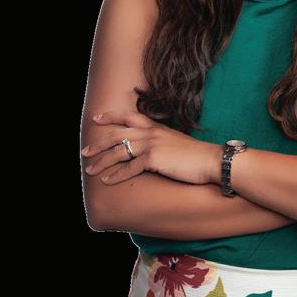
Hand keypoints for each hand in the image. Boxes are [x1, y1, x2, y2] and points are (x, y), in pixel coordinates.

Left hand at [81, 109, 221, 186]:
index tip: (96, 119)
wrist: (210, 160)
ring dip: (102, 162)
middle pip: (117, 134)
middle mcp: (150, 132)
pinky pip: (129, 168)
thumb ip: (159, 141)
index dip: (110, 116)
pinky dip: (116, 175)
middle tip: (85, 152)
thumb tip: (149, 149)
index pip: (127, 116)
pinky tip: (107, 180)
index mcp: (155, 126)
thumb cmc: (195, 155)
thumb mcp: (174, 141)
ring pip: (119, 151)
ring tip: (90, 170)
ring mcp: (151, 144)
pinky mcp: (154, 159)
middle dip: (98, 144)